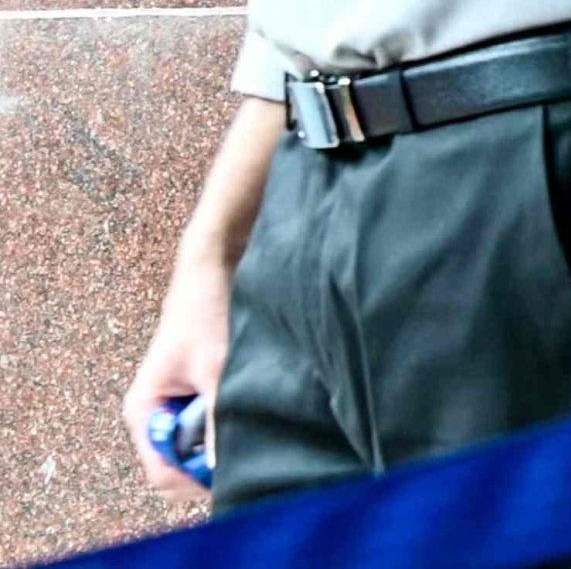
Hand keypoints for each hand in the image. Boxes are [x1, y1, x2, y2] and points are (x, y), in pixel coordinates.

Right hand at [122, 251, 229, 495]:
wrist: (213, 268)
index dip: (195, 480)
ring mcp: (172, 407)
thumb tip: (221, 467)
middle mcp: (152, 415)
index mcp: (143, 411)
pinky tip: (248, 411)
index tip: (232, 469)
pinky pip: (206, 429)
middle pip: (176, 467)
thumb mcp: (217, 367)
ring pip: (194, 449)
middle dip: (208, 466)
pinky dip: (225, 426)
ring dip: (219, 444)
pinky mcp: (192, 396)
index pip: (161, 474)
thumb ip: (216, 418)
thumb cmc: (207, 311)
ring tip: (248, 424)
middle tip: (247, 448)